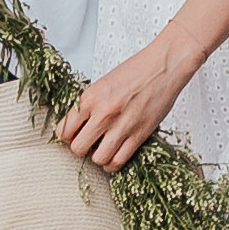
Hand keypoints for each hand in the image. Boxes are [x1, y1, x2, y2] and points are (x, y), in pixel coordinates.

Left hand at [57, 37, 190, 171]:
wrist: (164, 65)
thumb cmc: (136, 70)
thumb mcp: (103, 83)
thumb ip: (90, 104)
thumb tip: (79, 123)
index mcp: (90, 98)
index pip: (64, 130)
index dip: (67, 136)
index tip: (73, 135)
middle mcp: (103, 113)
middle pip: (78, 148)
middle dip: (81, 148)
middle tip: (88, 143)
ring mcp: (121, 126)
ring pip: (98, 159)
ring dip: (98, 157)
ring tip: (101, 150)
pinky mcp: (139, 135)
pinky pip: (119, 161)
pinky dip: (113, 164)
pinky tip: (113, 157)